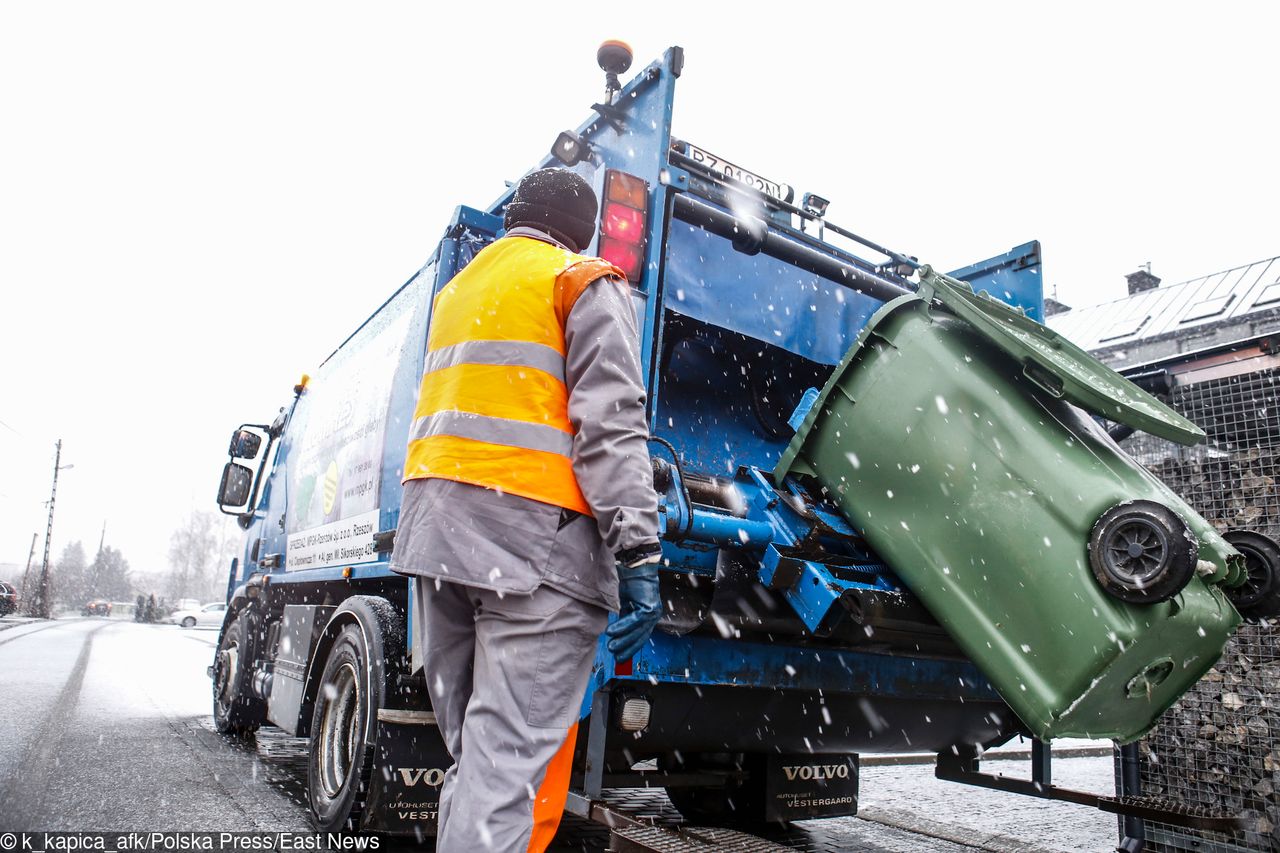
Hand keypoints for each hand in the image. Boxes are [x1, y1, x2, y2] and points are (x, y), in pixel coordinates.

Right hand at [605, 543, 662, 659]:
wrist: (636, 565)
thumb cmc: (631, 583)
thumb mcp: (627, 604)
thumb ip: (625, 618)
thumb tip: (617, 633)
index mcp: (649, 615)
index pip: (641, 636)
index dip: (631, 647)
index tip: (621, 656)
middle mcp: (654, 615)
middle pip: (641, 637)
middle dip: (628, 648)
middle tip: (616, 657)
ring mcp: (653, 610)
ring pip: (638, 631)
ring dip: (623, 640)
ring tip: (611, 647)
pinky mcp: (649, 605)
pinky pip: (635, 620)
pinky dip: (622, 627)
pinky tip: (612, 632)